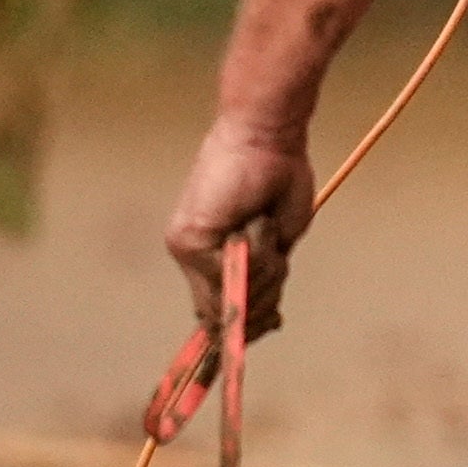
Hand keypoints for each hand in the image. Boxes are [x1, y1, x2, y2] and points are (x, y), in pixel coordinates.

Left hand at [165, 115, 316, 343]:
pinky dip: (256, 252)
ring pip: (232, 294)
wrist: (267, 141)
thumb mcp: (276, 241)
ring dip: (264, 269)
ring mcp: (188, 249)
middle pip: (223, 311)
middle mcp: (194, 256)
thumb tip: (265, 317)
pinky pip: (230, 270)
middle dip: (258, 305)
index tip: (272, 326)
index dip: (244, 325)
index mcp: (212, 256)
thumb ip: (263, 276)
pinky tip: (258, 224)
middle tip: (275, 272)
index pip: (216, 308)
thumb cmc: (279, 180)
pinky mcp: (190, 240)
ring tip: (266, 227)